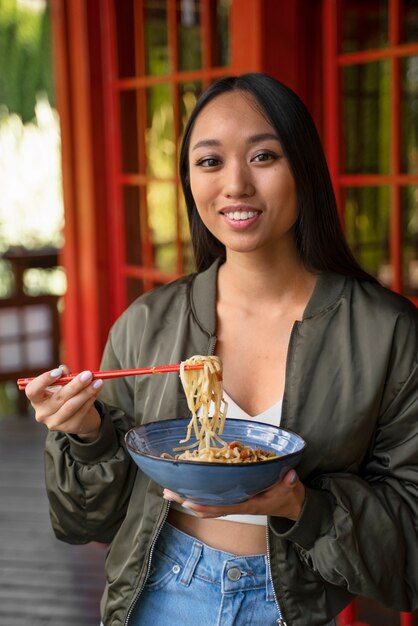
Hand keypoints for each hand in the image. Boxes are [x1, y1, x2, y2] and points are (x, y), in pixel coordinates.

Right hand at [25, 365, 103, 441]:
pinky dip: (91, 399)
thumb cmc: (68, 397)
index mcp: (37, 400)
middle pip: (58, 397)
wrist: (81, 418)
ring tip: (98, 382)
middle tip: (88, 374)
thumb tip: (63, 369)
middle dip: (75, 384)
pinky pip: (82, 411)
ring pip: (72, 405)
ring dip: (87, 392)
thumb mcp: (64, 386)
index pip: (32, 391)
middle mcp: (42, 413)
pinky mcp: (69, 427)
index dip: (43, 381)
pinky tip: (98, 390)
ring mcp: (55, 422)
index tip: (59, 372)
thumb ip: (64, 377)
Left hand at [163, 469, 304, 520]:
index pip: (221, 507)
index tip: (187, 500)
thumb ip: (289, 483)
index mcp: (247, 505)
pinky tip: (188, 487)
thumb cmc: (288, 496)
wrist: (291, 504)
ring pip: (206, 504)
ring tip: (169, 490)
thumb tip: (289, 476)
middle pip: (206, 507)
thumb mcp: (290, 488)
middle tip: (167, 491)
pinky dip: (198, 494)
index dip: (203, 506)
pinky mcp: (234, 497)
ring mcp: (234, 502)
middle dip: (186, 500)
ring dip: (187, 498)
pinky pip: (212, 499)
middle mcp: (237, 505)